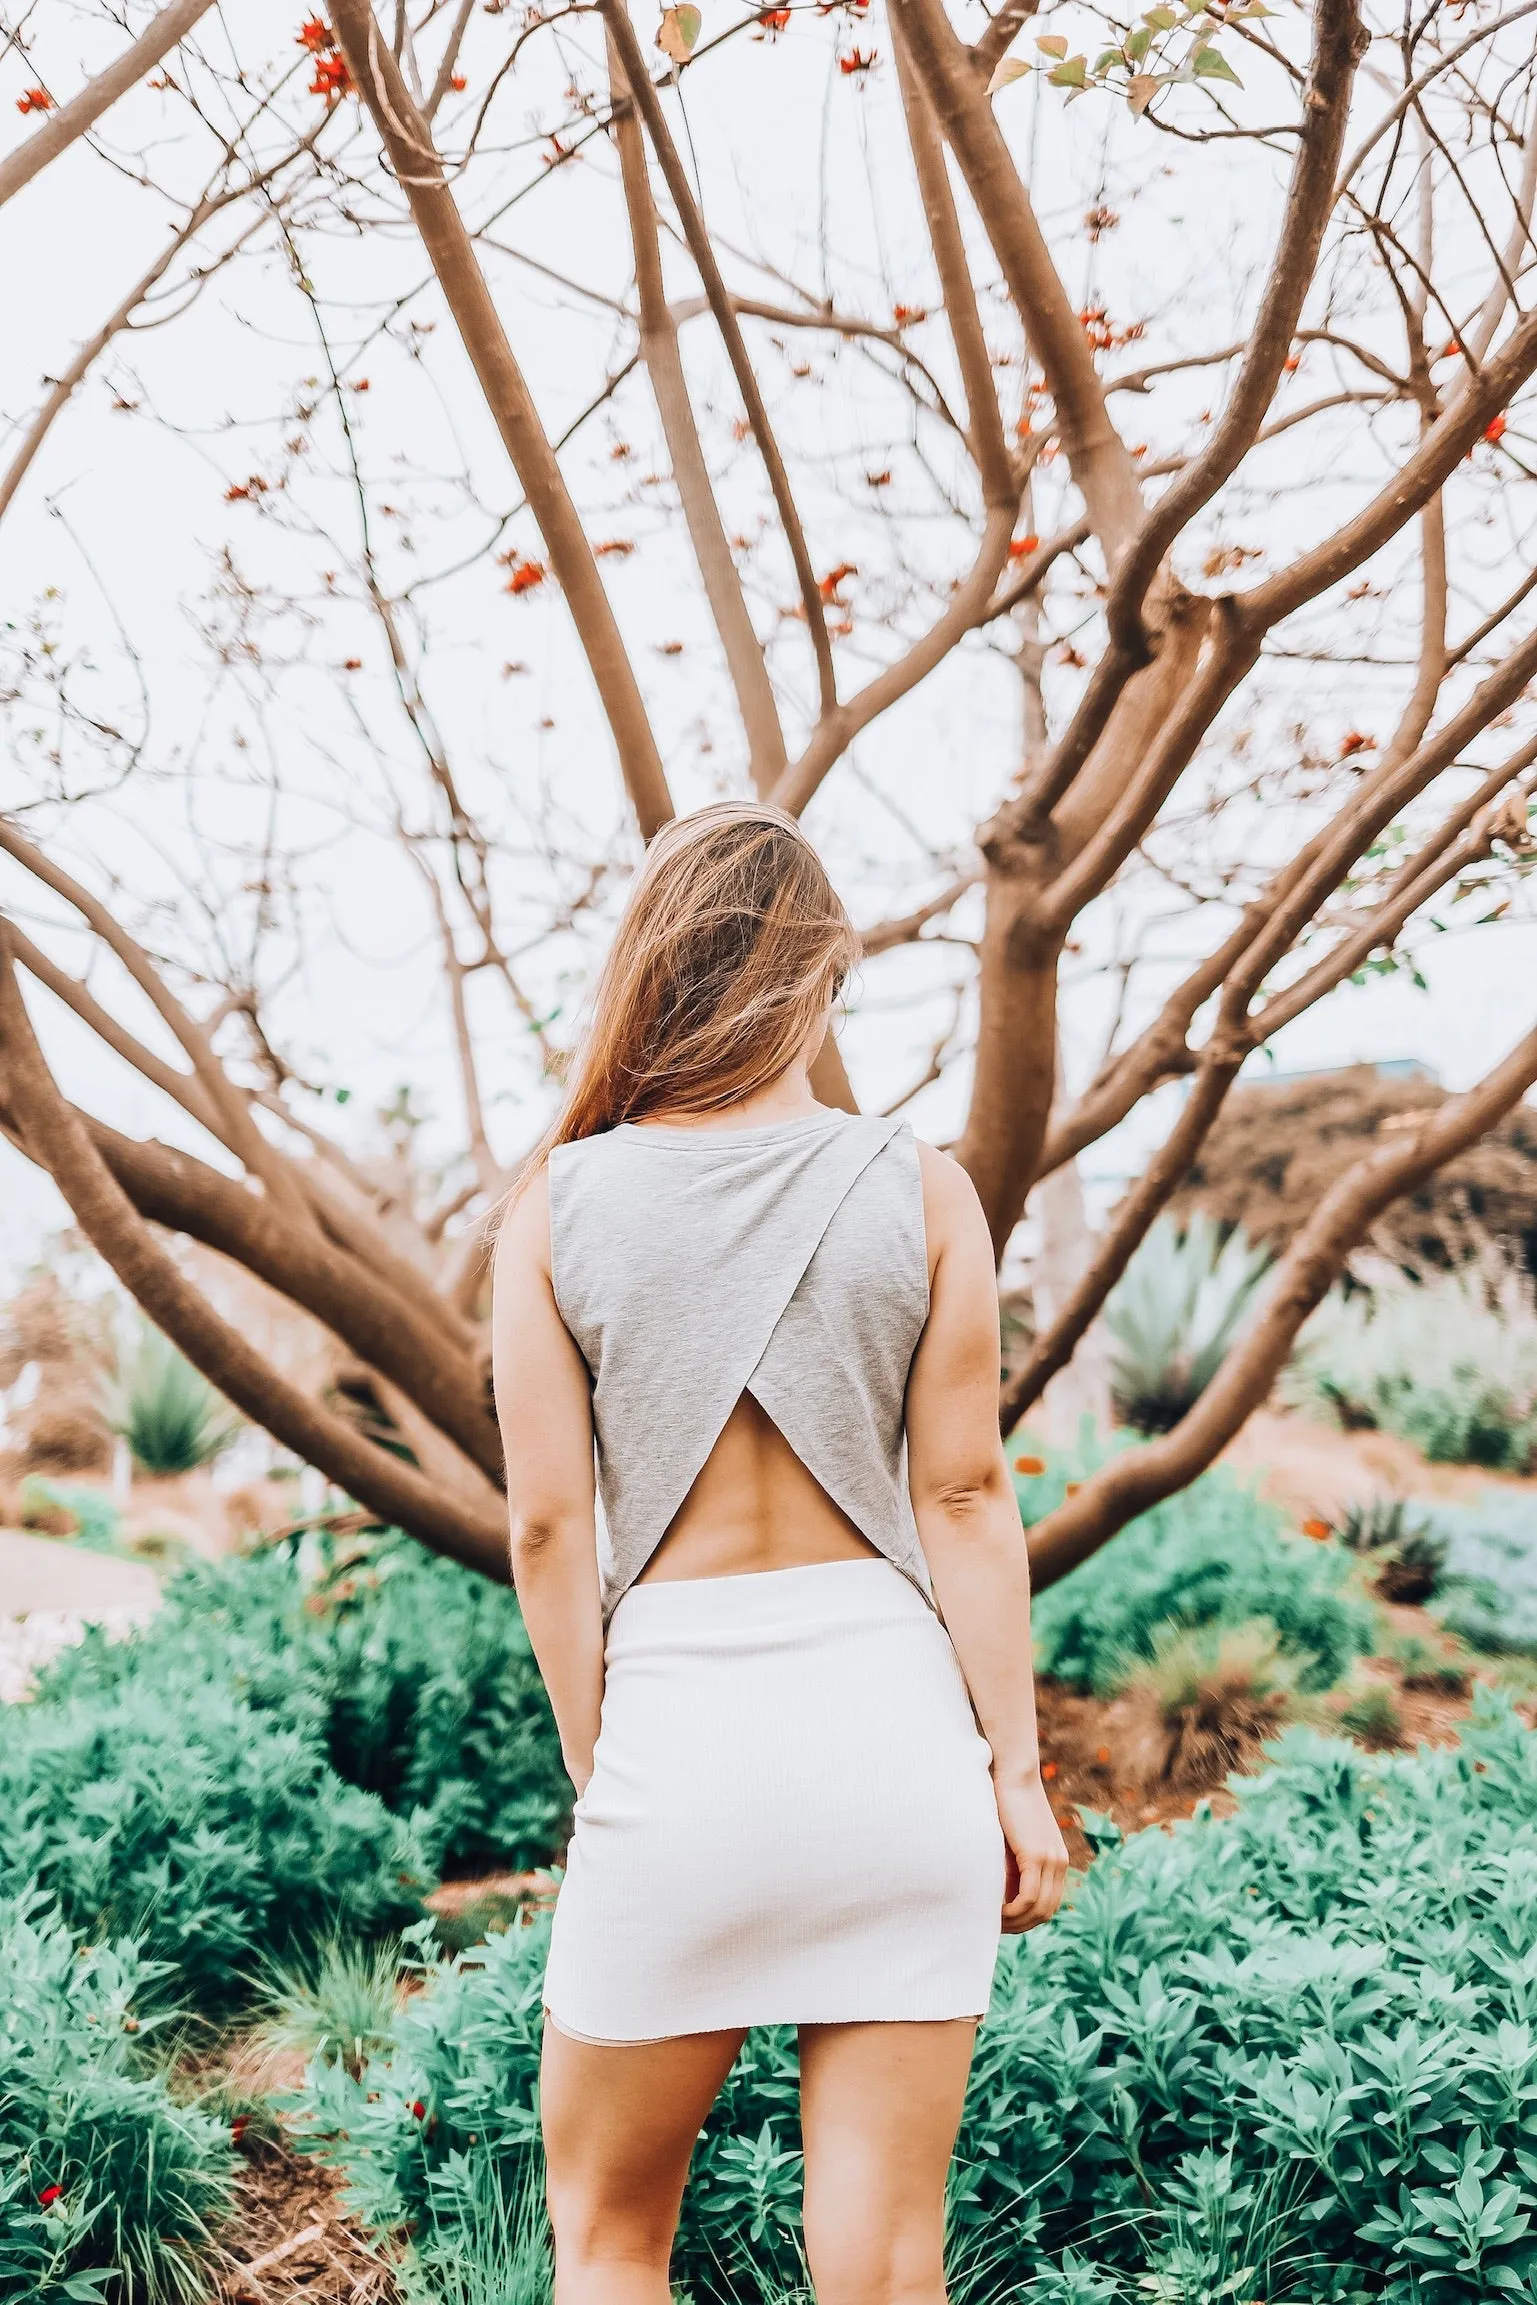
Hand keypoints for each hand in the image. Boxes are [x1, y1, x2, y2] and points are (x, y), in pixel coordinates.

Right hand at [995, 1770, 1068, 1933]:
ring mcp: (1050, 1859)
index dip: (1027, 1920)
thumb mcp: (1012, 1841)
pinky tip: (996, 1911)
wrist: (1014, 1773)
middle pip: (1046, 1913)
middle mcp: (1059, 1863)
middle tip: (996, 1928)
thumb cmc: (1007, 1802)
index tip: (1004, 1922)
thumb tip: (1001, 1895)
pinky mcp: (1036, 1855)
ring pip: (1038, 1909)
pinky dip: (1013, 1911)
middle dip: (1021, 1926)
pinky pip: (1029, 1897)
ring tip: (992, 1922)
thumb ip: (1013, 1866)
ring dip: (1015, 1922)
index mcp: (1057, 1861)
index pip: (1049, 1905)